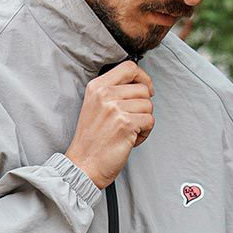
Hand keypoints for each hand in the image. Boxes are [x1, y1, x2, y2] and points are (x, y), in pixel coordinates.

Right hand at [64, 61, 153, 190]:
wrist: (83, 165)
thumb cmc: (91, 141)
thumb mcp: (94, 106)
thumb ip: (112, 91)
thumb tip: (140, 85)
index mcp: (97, 87)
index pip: (129, 67)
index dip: (143, 78)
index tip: (146, 90)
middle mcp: (105, 94)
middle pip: (143, 89)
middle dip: (143, 106)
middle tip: (131, 120)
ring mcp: (115, 109)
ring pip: (149, 106)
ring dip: (144, 121)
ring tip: (129, 132)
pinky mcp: (126, 124)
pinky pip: (150, 121)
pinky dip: (144, 133)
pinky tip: (131, 139)